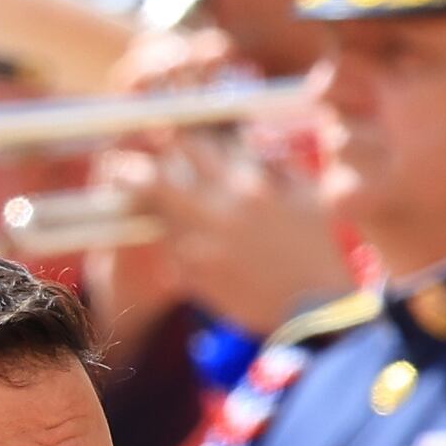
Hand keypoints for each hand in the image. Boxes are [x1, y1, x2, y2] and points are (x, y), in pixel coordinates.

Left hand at [136, 132, 353, 337]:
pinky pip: (173, 253)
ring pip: (159, 219)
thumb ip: (276, 160)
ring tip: (174, 212)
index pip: (191, 147)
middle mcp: (216, 214)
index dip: (178, 142)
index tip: (173, 142)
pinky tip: (197, 245)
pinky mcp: (195, 280)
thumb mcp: (308, 192)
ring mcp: (200, 250)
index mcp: (245, 185)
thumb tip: (250, 136)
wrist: (317, 309)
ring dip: (162, 211)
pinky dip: (179, 245)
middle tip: (126, 169)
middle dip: (138, 172)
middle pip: (155, 182)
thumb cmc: (320, 245)